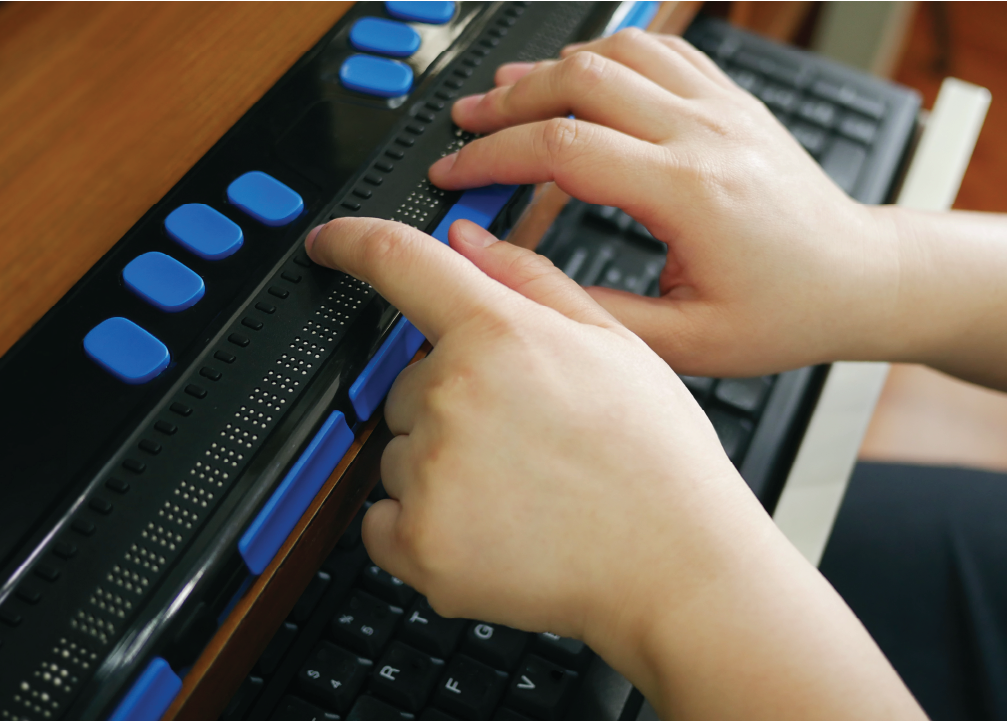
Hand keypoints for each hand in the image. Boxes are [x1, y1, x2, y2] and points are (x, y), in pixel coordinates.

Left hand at [305, 217, 923, 720]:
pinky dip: (418, 526)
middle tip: (521, 437)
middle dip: (446, 402)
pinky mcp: (418, 544)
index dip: (351, 242)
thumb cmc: (656, 460)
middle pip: (404, 383)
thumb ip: (527, 278)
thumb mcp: (614, 343)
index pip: (397, 262)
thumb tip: (464, 240)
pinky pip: (380, 520)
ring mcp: (429, 473)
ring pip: (395, 454)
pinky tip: (489, 528)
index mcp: (498, 335)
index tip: (330, 243)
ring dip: (435, 467)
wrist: (677, 567)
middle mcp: (451, 396)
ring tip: (518, 490)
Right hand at [429, 29, 904, 376]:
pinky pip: (659, 49)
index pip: (564, 148)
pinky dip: (604, 53)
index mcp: (690, 194)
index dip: (493, 157)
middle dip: (506, 102)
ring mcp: (721, 108)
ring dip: (550, 69)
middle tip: (463, 126)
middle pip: (579, 81)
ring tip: (505, 94)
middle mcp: (705, 135)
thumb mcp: (687, 342)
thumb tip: (513, 275)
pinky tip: (575, 73)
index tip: (456, 176)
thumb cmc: (789, 312)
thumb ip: (592, 309)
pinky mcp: (731, 100)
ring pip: (616, 52)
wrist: (861, 277)